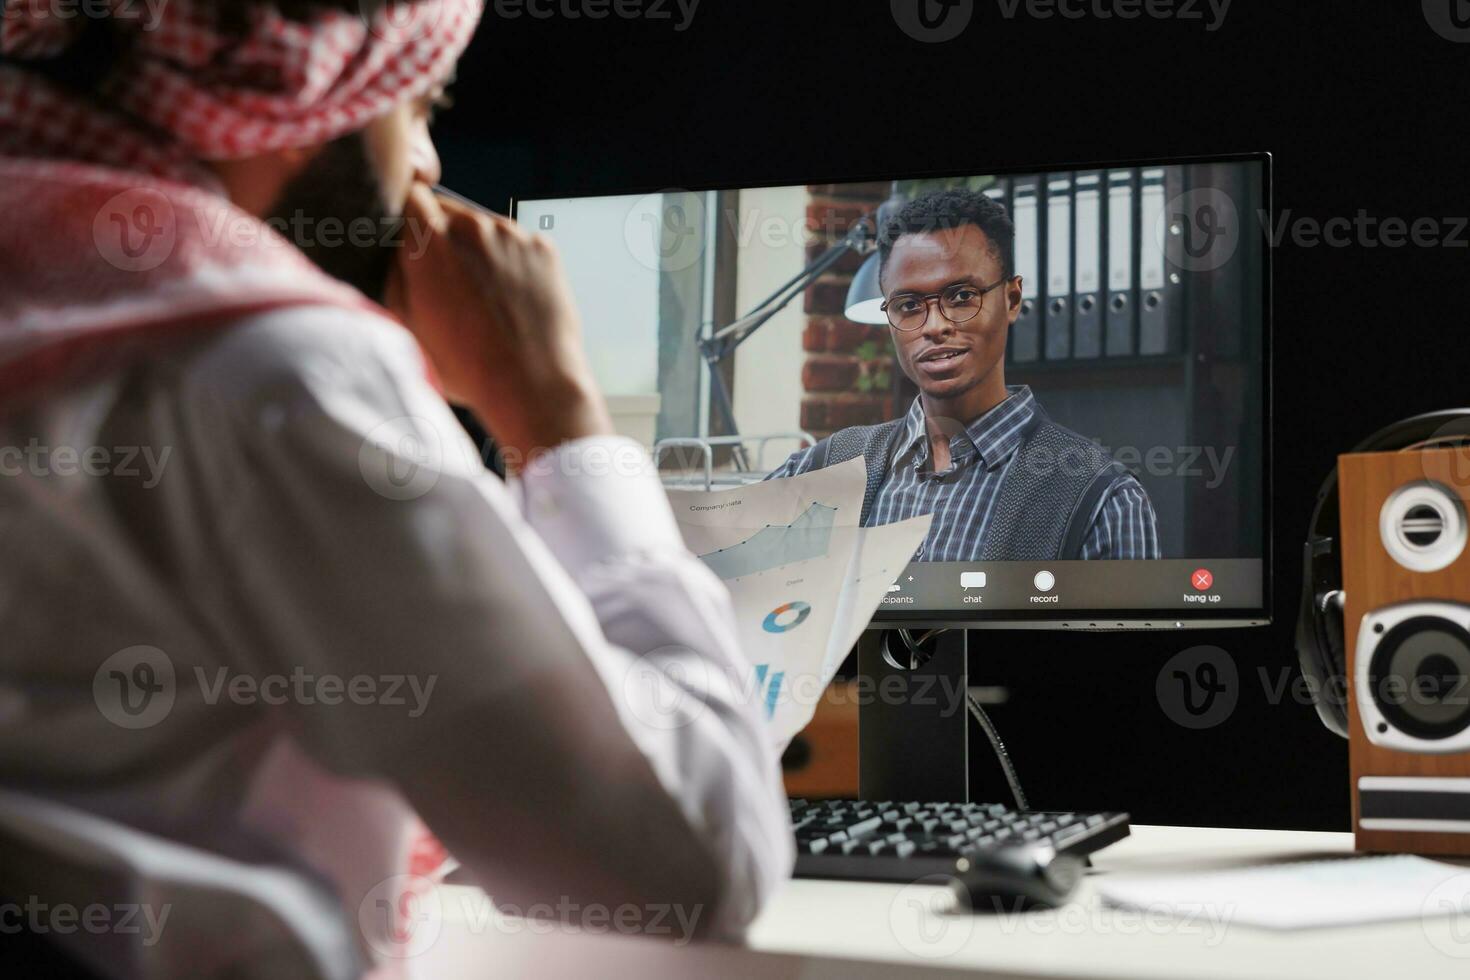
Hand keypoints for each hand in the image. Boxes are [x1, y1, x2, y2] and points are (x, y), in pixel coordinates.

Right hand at [386, 184, 612, 462]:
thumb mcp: (405, 325)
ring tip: (482, 298)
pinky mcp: (543, 247)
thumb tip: (387, 247)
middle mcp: (472, 226)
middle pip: (447, 209)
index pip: (410, 194)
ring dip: (477, 249)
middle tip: (446, 282)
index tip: (410, 238)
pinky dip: (511, 261)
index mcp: (430, 241)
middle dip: (441, 236)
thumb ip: (391, 275)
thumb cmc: (465, 366)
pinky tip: (510, 300)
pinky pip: (516, 242)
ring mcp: (512, 234)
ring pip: (483, 226)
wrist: (532, 385)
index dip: (408, 215)